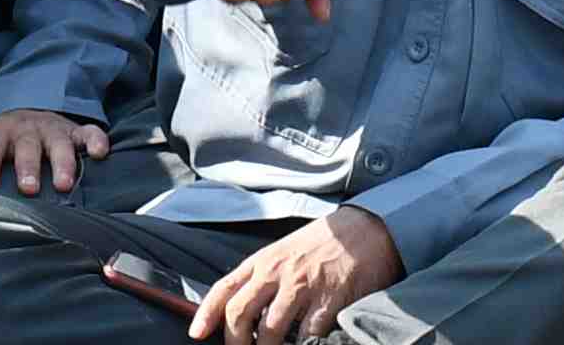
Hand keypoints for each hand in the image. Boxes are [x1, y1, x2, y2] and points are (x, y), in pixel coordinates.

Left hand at [0, 107, 110, 194]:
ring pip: (59, 143)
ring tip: (63, 184)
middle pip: (28, 146)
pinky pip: (89, 132)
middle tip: (29, 188)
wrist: (26, 113)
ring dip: (62, 163)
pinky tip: (100, 153)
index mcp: (2, 132)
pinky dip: (96, 141)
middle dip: (28, 167)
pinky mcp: (76, 131)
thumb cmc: (5, 143)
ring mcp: (54, 129)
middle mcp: (28, 129)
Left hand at [191, 211, 399, 344]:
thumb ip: (264, 276)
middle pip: (239, 313)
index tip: (197, 334)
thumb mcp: (285, 251)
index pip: (224, 287)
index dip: (206, 314)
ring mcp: (302, 286)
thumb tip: (245, 311)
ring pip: (270, 331)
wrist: (366, 230)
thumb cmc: (324, 243)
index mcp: (263, 260)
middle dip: (235, 342)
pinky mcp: (328, 300)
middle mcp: (277, 271)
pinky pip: (308, 335)